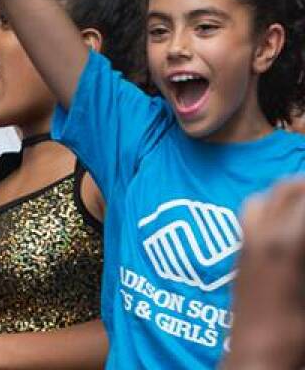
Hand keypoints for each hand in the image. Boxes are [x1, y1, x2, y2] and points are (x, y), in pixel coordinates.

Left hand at [224, 179, 304, 369]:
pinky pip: (251, 217)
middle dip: (303, 184)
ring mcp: (245, 244)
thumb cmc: (295, 333)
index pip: (303, 198)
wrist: (256, 357)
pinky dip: (271, 207)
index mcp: (285, 243)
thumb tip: (300, 232)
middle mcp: (260, 235)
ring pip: (263, 199)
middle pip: (286, 191)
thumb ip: (304, 246)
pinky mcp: (239, 255)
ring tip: (304, 196)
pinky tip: (287, 219)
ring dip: (287, 192)